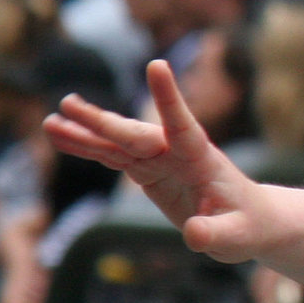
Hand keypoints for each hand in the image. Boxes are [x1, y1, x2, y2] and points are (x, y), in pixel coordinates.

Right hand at [44, 60, 279, 264]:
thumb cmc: (250, 226)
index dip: (169, 98)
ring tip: (51, 122)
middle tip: (70, 106)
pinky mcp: (149, 171)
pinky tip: (61, 138)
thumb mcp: (237, 237)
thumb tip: (193, 234)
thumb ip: (215, 234)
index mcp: (202, 158)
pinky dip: (88, 148)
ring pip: (118, 142)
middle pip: (137, 134)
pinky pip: (113, 156)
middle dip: (104, 122)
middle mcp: (178, 152)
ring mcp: (161, 159)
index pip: (184, 125)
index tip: (157, 65)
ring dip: (86, 133)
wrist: (251, 222)